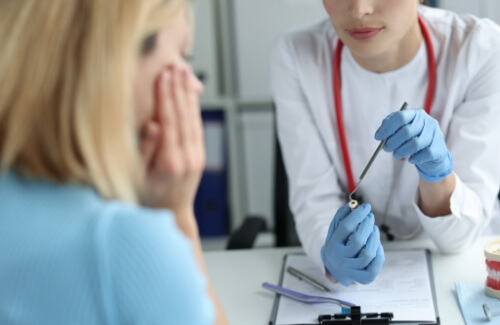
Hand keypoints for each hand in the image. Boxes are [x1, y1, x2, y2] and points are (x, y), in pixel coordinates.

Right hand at [139, 66, 204, 212]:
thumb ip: (146, 151)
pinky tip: (190, 96)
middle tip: (175, 68)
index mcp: (169, 162)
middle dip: (178, 90)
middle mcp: (187, 158)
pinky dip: (195, 109)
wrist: (172, 214)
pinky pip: (198, 127)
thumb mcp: (138, 178)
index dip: (166, 96)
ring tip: (184, 75)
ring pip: (194, 119)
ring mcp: (196, 157)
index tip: (163, 77)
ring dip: (188, 95)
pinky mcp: (200, 156)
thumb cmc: (149, 198)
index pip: (169, 121)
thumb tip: (153, 125)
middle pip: (183, 116)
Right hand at [321, 203, 384, 285]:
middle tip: (370, 217)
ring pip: (368, 253)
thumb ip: (342, 215)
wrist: (336, 266)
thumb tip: (354, 204)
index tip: (366, 207)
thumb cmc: (339, 242)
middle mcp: (340, 259)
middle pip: (358, 240)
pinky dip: (379, 253)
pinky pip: (375, 266)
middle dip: (367, 225)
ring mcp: (351, 270)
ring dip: (374, 238)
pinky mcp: (363, 278)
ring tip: (373, 230)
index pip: (345, 227)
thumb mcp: (336, 229)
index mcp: (332, 245)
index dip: (357, 215)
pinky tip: (376, 245)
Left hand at [374, 108, 452, 182]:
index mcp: (416, 114)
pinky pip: (425, 154)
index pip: (400, 117)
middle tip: (386, 149)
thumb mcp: (399, 131)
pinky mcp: (440, 148)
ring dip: (401, 152)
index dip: (387, 128)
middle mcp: (428, 121)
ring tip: (396, 155)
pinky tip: (410, 159)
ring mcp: (436, 133)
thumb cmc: (411, 140)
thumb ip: (389, 129)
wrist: (431, 154)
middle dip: (393, 142)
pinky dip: (414, 158)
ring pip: (415, 144)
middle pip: (406, 131)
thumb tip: (379, 134)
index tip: (378, 138)